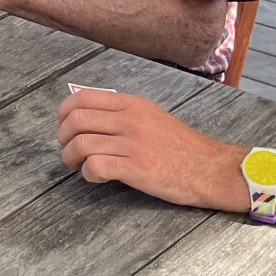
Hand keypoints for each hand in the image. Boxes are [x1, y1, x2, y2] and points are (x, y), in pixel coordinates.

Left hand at [57, 91, 243, 210]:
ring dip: (70, 158)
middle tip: (68, 150)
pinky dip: (88, 173)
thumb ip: (122, 114)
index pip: (83, 98)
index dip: (64, 114)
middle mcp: (130, 119)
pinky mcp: (137, 168)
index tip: (64, 127)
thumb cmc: (182, 147)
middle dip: (63, 137)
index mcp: (132, 104)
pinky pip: (96, 165)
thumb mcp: (152, 117)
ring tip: (77, 166)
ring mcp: (133, 143)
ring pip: (81, 143)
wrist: (211, 169)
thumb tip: (88, 118)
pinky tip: (96, 177)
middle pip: (76, 120)